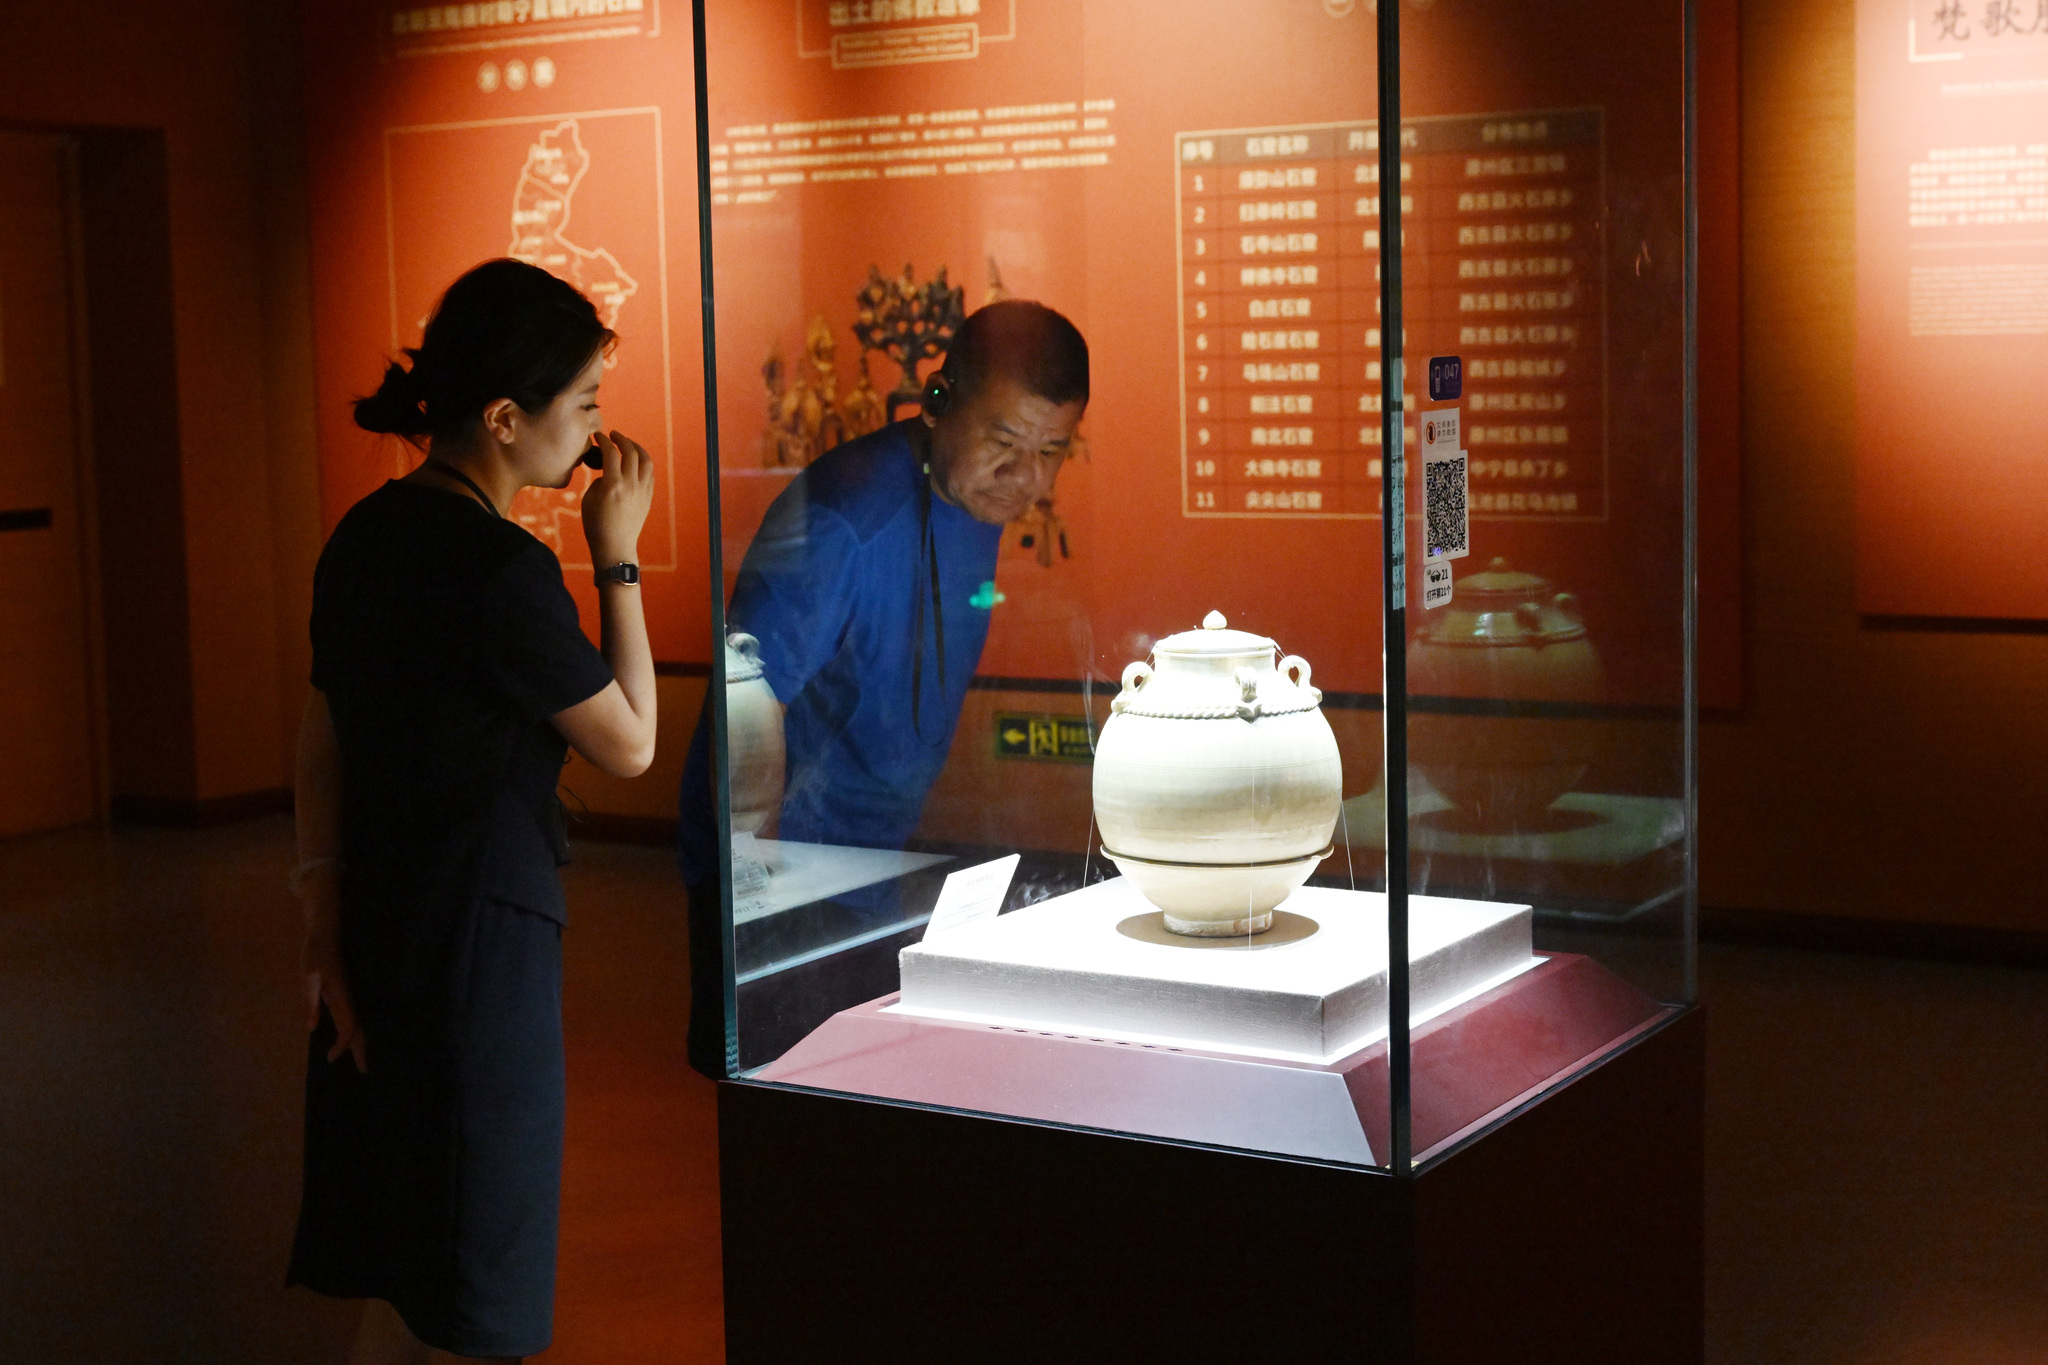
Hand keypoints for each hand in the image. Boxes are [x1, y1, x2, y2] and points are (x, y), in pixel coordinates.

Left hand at [299, 874, 366, 1071]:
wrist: (325, 933)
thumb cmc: (314, 954)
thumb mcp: (307, 978)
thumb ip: (310, 1002)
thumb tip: (311, 1028)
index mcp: (340, 997)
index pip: (348, 1028)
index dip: (342, 1045)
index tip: (330, 1058)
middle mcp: (348, 999)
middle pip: (359, 1029)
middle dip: (360, 1050)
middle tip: (364, 1070)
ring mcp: (347, 996)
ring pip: (358, 1023)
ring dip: (359, 1042)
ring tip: (360, 1058)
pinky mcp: (344, 993)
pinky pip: (353, 1017)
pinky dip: (355, 1031)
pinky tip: (350, 1035)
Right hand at [581, 430, 654, 567]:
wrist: (615, 546)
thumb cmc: (596, 525)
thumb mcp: (589, 499)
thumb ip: (600, 480)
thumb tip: (608, 471)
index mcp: (613, 484)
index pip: (610, 453)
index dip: (603, 440)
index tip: (598, 435)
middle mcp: (631, 484)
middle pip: (630, 452)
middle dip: (621, 439)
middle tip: (613, 435)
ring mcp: (643, 490)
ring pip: (646, 460)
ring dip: (636, 448)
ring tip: (627, 444)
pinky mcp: (648, 497)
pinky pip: (649, 473)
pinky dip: (643, 462)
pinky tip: (635, 461)